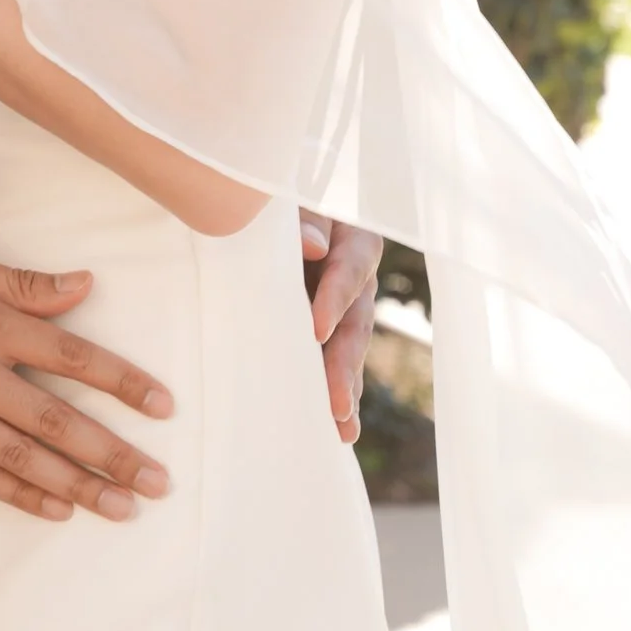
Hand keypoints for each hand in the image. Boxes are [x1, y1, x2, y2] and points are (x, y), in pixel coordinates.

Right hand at [0, 243, 173, 523]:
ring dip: (78, 486)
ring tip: (121, 508)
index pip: (73, 357)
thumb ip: (24, 283)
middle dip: (114, 453)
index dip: (122, 382)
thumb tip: (85, 284)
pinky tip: (56, 512)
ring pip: (25, 457)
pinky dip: (20, 495)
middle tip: (158, 482)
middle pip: (59, 419)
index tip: (163, 406)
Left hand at [301, 213, 381, 442]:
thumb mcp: (293, 202)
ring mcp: (348, 308)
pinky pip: (337, 362)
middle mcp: (359, 280)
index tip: (316, 331)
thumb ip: (303, 221)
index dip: (335, 300)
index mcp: (356, 241)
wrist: (271, 211)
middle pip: (356, 323)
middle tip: (335, 404)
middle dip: (344, 365)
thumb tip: (313, 246)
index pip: (351, 270)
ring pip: (350, 351)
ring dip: (345, 389)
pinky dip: (336, 392)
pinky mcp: (332, 329)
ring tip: (341, 427)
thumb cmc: (283, 202)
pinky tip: (335, 429)